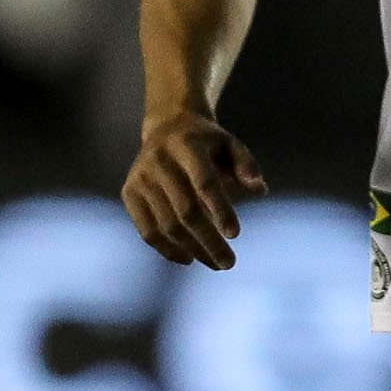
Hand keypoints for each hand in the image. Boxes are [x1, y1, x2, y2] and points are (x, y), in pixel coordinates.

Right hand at [121, 111, 266, 269]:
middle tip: (229, 263)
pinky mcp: (129, 193)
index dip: (219, 209)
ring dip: (192, 249)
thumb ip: (246, 166)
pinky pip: (147, 230)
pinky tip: (188, 258)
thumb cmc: (206, 142)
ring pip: (166, 225)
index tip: (235, 235)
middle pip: (185, 210)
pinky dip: (167, 249)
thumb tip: (260, 191)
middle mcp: (158, 161)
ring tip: (215, 263)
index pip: (204, 183)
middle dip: (208, 241)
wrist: (166, 127)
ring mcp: (140, 178)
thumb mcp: (230, 144)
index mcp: (186, 145)